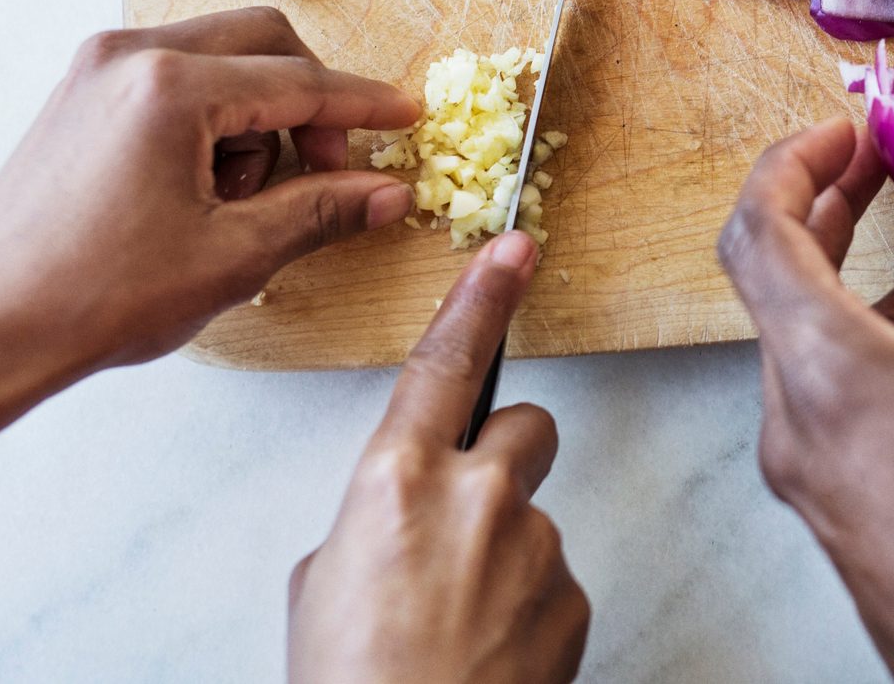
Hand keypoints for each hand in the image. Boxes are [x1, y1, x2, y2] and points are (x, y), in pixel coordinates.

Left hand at [0, 7, 421, 385]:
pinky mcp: (81, 89)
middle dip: (310, 102)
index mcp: (172, 88)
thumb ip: (321, 211)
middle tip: (330, 171)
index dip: (362, 107)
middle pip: (263, 42)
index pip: (299, 83)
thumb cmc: (100, 297)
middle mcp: (131, 55)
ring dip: (258, 111)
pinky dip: (212, 114)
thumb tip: (389, 192)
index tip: (406, 118)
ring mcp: (98, 67)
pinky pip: (176, 73)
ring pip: (221, 55)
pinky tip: (206, 184)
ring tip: (244, 197)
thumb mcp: (232, 257)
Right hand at [289, 232, 588, 683]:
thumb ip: (367, 524)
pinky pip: (552, 582)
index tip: (512, 250)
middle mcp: (475, 497)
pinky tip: (487, 652)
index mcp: (396, 481)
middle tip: (469, 520)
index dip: (480, 298)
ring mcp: (534, 546)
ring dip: (505, 556)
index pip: (445, 362)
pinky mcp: (572, 598)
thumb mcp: (321, 587)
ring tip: (457, 625)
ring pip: (533, 519)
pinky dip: (526, 611)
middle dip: (505, 459)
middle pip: (527, 427)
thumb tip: (394, 526)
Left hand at [717, 119, 893, 677]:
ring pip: (841, 351)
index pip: (759, 234)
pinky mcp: (855, 516)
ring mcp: (823, 479)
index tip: (848, 132)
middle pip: (792, 285)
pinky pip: (865, 409)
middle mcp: (803, 426)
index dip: (793, 163)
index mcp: (832, 377)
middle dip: (850, 217)